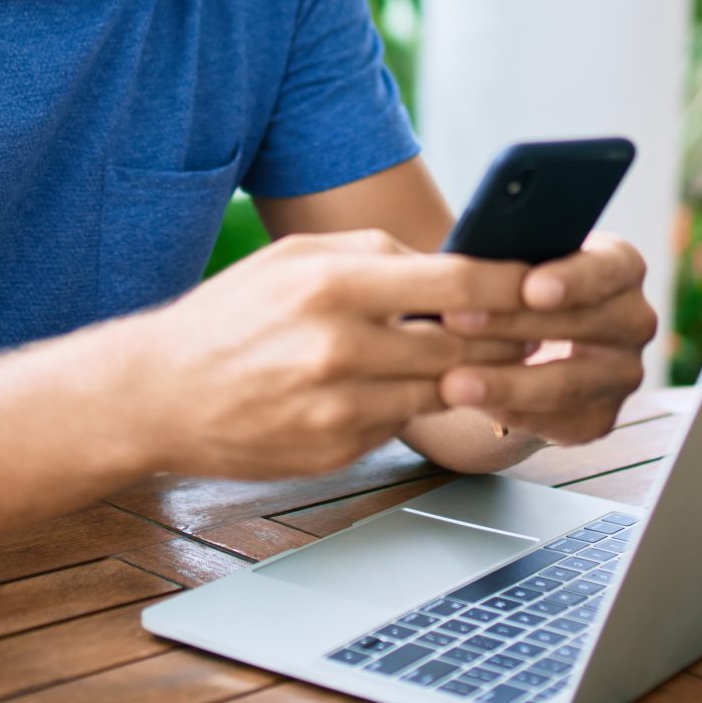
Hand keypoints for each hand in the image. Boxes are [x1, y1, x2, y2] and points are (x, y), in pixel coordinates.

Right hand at [122, 230, 537, 479]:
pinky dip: (412, 405)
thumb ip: (373, 253)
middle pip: (464, 347)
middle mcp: (340, 348)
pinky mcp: (335, 449)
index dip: (513, 285)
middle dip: (505, 339)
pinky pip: (401, 424)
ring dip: (470, 377)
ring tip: (483, 358)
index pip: (458, 285)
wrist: (155, 394)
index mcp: (334, 286)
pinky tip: (404, 389)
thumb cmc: (228, 318)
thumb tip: (449, 261)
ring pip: (442, 391)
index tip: (545, 281)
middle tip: (532, 328)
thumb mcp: (293, 259)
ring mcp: (339, 407)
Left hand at [435, 232, 653, 446]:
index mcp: (620, 267)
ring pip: (567, 383)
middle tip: (453, 321)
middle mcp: (633, 320)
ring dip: (505, 383)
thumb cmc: (513, 281)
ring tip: (452, 383)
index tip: (531, 289)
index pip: (607, 269)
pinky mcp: (602, 417)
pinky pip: (558, 423)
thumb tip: (469, 254)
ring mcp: (624, 374)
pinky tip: (472, 405)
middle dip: (511, 324)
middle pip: (580, 325)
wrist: (520, 335)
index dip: (571, 280)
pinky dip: (511, 413)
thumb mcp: (514, 254)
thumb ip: (503, 250)